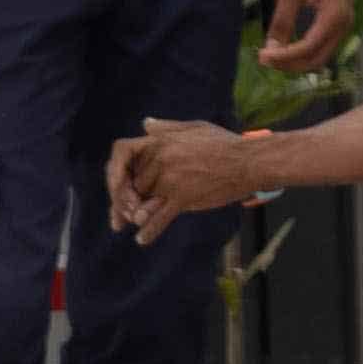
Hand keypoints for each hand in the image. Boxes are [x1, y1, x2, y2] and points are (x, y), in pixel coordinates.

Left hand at [107, 120, 261, 243]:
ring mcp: (170, 178)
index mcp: (160, 141)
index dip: (114, 170)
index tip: (116, 184)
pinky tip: (142, 239)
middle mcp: (160, 158)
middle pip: (131, 182)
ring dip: (135, 216)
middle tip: (120, 216)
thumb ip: (166, 128)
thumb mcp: (194, 128)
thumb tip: (145, 124)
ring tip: (132, 224)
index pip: (122, 153)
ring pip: (142, 201)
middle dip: (125, 199)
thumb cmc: (224, 144)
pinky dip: (149, 231)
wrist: (248, 162)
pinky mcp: (182, 196)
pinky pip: (159, 217)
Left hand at [262, 0, 352, 75]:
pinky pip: (321, 43)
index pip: (308, 48)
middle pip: (317, 58)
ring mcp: (343, 22)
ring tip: (272, 55)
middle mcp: (344, 24)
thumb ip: (282, 22)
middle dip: (290, 64)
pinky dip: (303, 50)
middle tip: (265, 59)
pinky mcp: (337, 18)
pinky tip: (286, 47)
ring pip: (320, 53)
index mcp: (335, 16)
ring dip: (297, 59)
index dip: (284, 56)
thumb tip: (272, 48)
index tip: (262, 56)